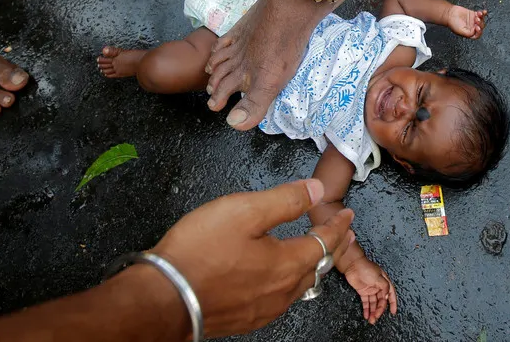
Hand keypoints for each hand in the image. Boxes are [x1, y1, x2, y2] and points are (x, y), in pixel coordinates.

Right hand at [150, 179, 354, 337]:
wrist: (163, 298)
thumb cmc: (199, 252)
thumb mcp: (244, 211)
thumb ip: (285, 199)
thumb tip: (315, 191)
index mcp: (286, 263)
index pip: (324, 241)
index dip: (337, 225)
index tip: (347, 215)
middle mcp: (281, 291)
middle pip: (317, 267)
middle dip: (331, 247)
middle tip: (342, 235)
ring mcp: (263, 308)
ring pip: (299, 286)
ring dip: (312, 265)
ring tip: (316, 254)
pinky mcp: (244, 318)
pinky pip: (279, 299)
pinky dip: (290, 281)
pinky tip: (280, 278)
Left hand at [343, 257, 397, 323]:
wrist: (352, 265)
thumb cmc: (366, 268)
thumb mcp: (379, 277)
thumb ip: (384, 287)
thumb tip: (387, 297)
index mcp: (384, 282)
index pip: (391, 294)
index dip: (393, 303)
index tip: (393, 312)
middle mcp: (378, 287)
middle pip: (381, 301)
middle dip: (379, 310)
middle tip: (376, 317)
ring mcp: (370, 290)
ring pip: (373, 303)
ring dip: (373, 311)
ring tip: (371, 320)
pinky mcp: (363, 292)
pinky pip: (366, 302)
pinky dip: (366, 309)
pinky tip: (366, 315)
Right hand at [448, 6, 486, 38]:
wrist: (449, 13)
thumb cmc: (452, 23)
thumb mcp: (460, 31)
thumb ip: (468, 33)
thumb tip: (475, 32)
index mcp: (469, 33)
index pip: (477, 35)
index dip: (479, 32)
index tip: (477, 27)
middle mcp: (472, 28)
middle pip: (480, 27)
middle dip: (480, 23)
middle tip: (476, 20)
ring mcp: (473, 21)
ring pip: (481, 20)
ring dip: (481, 18)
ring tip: (478, 14)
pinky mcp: (473, 15)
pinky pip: (480, 14)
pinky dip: (483, 13)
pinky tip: (484, 12)